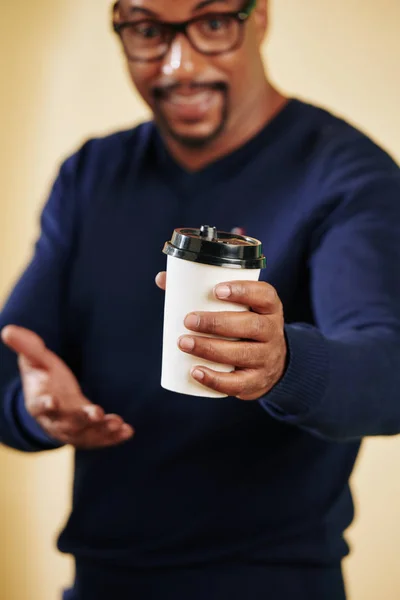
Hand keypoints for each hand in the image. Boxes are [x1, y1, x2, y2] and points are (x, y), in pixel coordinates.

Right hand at [1, 326, 133, 448]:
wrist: (52, 400)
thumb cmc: (43, 377)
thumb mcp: (35, 361)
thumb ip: (27, 347)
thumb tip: (7, 330)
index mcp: (39, 403)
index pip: (39, 406)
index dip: (45, 404)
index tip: (52, 401)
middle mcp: (55, 420)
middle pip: (67, 424)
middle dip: (82, 420)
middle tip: (97, 413)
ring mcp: (72, 430)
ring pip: (86, 435)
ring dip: (102, 431)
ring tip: (118, 423)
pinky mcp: (88, 434)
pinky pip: (100, 439)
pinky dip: (113, 438)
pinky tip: (127, 431)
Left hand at [156, 272, 286, 399]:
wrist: (272, 364)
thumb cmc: (243, 326)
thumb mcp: (238, 308)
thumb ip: (202, 292)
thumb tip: (162, 279)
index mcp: (269, 308)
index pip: (264, 295)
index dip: (243, 291)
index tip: (216, 290)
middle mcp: (273, 332)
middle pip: (251, 326)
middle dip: (217, 323)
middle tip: (188, 320)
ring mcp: (267, 358)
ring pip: (242, 353)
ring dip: (210, 349)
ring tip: (183, 343)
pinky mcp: (257, 381)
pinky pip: (238, 383)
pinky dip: (215, 379)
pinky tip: (195, 371)